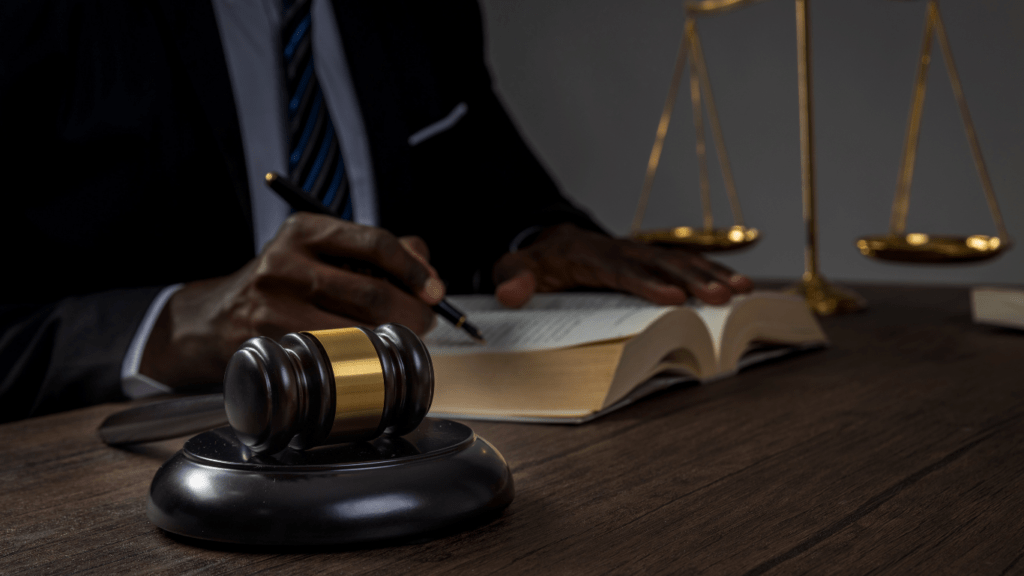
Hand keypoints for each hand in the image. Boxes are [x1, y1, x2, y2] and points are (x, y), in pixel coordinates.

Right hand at [139, 213, 444, 388]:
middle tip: (425, 323)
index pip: (375, 243)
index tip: (434, 290)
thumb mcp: (326, 250)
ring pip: (356, 330)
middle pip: (371, 293)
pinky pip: (332, 356)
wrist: (218, 316)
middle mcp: (285, 263)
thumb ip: (383, 252)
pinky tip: (368, 356)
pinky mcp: (267, 343)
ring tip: (401, 340)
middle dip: (412, 313)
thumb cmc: (289, 282)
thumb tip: (428, 275)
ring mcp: (272, 305)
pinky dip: (361, 358)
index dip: (414, 270)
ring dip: (392, 341)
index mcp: (305, 231)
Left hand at [493, 224, 752, 307]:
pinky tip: (739, 285)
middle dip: (692, 279)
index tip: (671, 297)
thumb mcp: (514, 268)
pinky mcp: (650, 261)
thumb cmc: (535, 263)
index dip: (644, 282)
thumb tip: (511, 293)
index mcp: (585, 254)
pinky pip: (684, 264)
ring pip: (677, 261)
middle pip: (658, 264)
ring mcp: (636, 253)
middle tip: (721, 297)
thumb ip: (512, 279)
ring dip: (710, 275)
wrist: (547, 242)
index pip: (618, 269)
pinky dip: (712, 271)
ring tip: (741, 291)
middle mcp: (617, 249)